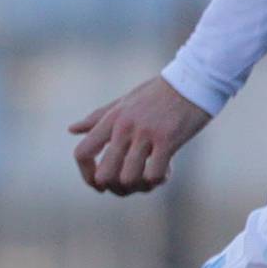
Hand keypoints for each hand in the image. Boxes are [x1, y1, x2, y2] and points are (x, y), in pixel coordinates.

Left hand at [69, 75, 210, 194]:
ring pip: (128, 178)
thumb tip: (71, 130)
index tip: (100, 182)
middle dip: (115, 188)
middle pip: (104, 175)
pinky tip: (167, 170)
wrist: (195, 79)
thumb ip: (98, 118)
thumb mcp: (124, 102)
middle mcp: (124, 127)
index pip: (82, 153)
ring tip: (150, 177)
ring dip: (140, 186)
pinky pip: (154, 174)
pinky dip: (158, 180)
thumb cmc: (159, 92)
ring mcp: (145, 133)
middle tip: (130, 184)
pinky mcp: (168, 139)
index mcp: (111, 119)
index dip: (87, 175)